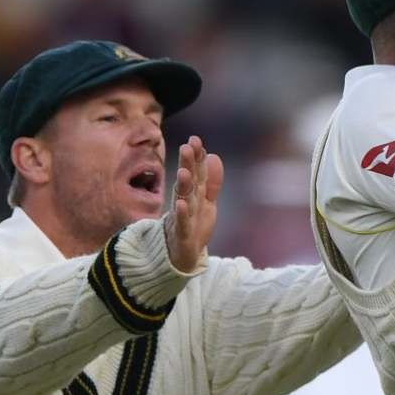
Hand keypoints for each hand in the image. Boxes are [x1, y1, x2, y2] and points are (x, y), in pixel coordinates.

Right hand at [160, 136, 222, 272]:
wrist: (183, 256)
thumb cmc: (194, 226)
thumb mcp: (207, 202)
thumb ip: (211, 182)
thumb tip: (214, 156)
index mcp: (195, 194)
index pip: (196, 172)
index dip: (197, 157)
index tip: (195, 139)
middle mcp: (187, 203)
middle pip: (188, 181)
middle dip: (188, 164)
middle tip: (187, 146)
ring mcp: (184, 218)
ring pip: (184, 200)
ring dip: (184, 186)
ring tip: (184, 171)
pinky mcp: (183, 235)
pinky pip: (182, 223)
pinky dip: (181, 214)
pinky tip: (181, 204)